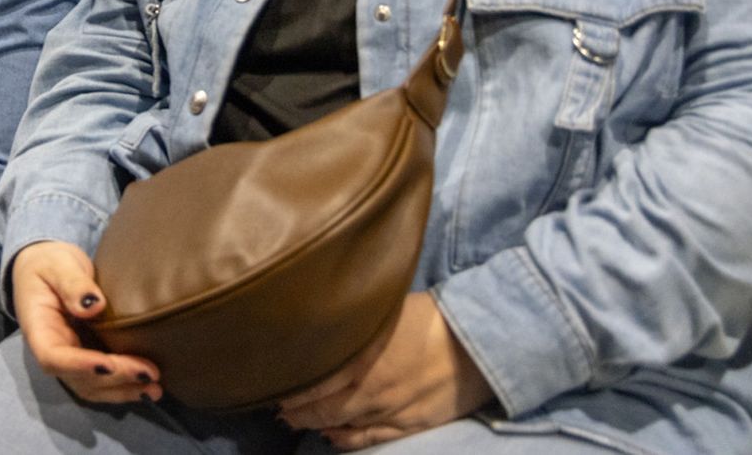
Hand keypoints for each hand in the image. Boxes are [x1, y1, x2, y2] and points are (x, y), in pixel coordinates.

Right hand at [11, 242, 162, 402]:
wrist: (48, 268)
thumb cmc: (50, 263)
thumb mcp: (57, 264)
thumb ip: (72, 283)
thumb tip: (94, 305)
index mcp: (38, 328)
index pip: (53, 357)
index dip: (79, 366)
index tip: (108, 365)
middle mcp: (52, 350)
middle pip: (78, 377)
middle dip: (114, 379)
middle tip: (148, 372)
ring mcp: (69, 357)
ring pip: (91, 387)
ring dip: (122, 391)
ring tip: (154, 388)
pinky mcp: (86, 357)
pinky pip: (101, 381)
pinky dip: (123, 387)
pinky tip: (148, 387)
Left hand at [278, 292, 493, 450]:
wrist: (480, 344)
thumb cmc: (434, 318)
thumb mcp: (387, 312)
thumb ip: (355, 325)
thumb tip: (326, 323)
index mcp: (362, 356)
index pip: (314, 378)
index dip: (290, 385)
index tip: (270, 382)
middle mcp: (372, 388)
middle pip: (322, 406)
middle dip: (295, 409)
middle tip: (276, 407)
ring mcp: (391, 411)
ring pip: (342, 424)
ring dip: (314, 423)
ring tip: (292, 420)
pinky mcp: (411, 425)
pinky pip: (371, 439)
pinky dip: (347, 440)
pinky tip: (331, 436)